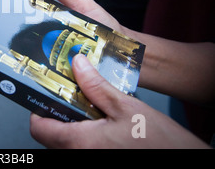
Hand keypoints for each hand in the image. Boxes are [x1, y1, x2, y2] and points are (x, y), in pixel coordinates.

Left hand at [30, 54, 209, 148]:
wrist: (184, 161)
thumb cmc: (160, 144)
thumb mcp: (126, 108)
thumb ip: (96, 86)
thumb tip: (77, 64)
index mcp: (79, 142)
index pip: (38, 129)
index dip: (38, 110)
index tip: (46, 96)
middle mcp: (78, 155)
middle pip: (50, 137)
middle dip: (55, 116)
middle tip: (68, 99)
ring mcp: (89, 160)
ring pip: (65, 144)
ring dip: (70, 126)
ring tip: (87, 109)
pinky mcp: (100, 160)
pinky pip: (81, 149)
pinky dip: (84, 136)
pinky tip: (101, 124)